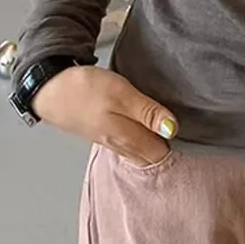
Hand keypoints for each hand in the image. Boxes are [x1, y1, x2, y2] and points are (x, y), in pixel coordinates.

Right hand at [32, 65, 178, 167]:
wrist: (50, 88)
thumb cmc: (85, 89)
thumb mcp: (120, 94)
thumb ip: (147, 112)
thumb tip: (173, 130)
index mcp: (127, 138)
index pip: (161, 154)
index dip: (178, 144)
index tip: (194, 128)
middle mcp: (120, 144)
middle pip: (151, 155)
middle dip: (168, 146)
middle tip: (188, 128)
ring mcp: (110, 139)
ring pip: (139, 149)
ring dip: (154, 140)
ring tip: (170, 125)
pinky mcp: (103, 130)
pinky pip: (128, 140)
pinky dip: (140, 135)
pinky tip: (145, 123)